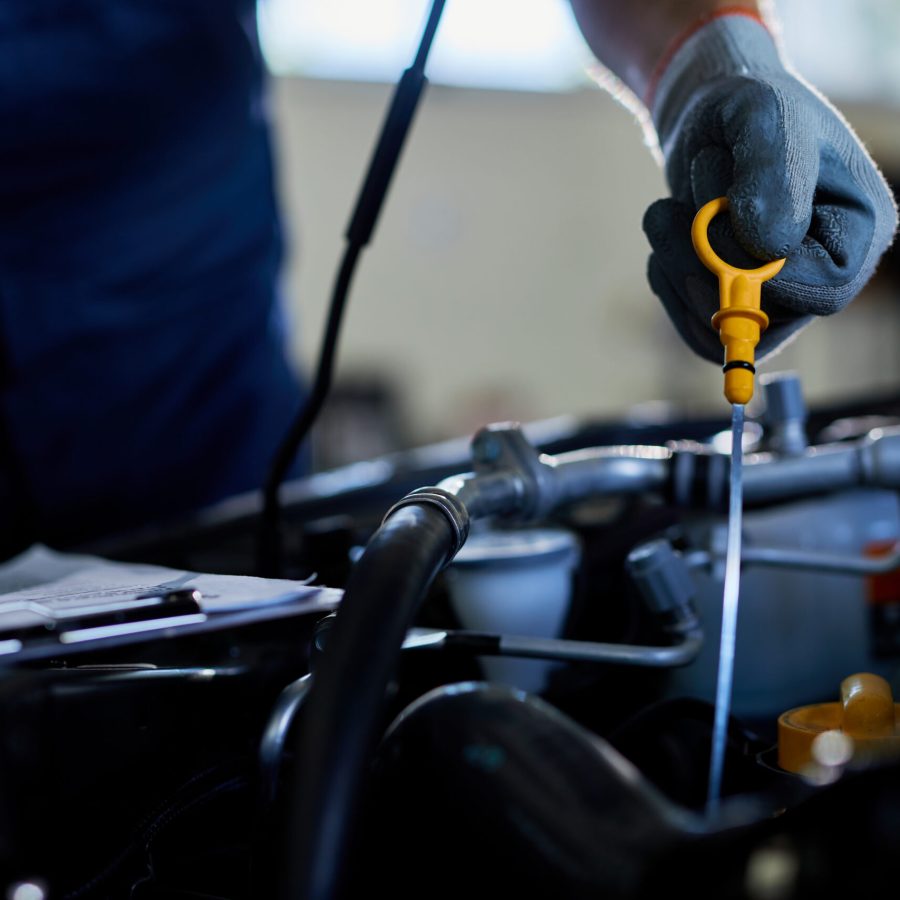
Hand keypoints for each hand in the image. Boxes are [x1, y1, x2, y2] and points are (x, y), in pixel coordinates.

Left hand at [643, 14, 896, 361]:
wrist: (710, 122)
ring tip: (668, 211)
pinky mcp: (736, 306)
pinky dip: (667, 283)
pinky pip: (697, 330)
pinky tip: (665, 238)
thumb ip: (773, 172)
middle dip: (707, 259)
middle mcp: (826, 274)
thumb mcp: (763, 115)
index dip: (767, 270)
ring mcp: (779, 298)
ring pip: (724, 329)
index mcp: (861, 229)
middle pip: (767, 312)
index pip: (827, 288)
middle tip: (677, 203)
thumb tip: (767, 246)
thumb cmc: (748, 109)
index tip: (723, 210)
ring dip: (678, 267)